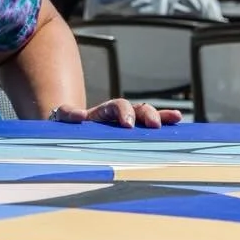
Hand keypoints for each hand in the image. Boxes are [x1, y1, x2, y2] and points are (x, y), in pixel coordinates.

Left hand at [49, 97, 182, 129]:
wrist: (70, 129)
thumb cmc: (67, 124)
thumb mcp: (62, 117)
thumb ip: (67, 114)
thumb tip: (79, 115)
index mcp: (103, 111)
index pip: (116, 106)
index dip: (123, 112)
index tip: (128, 125)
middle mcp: (118, 114)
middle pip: (136, 108)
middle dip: (146, 115)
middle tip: (154, 126)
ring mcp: (127, 122)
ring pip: (146, 115)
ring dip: (160, 116)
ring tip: (175, 118)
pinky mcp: (133, 133)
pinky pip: (149, 127)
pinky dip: (164, 122)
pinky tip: (177, 123)